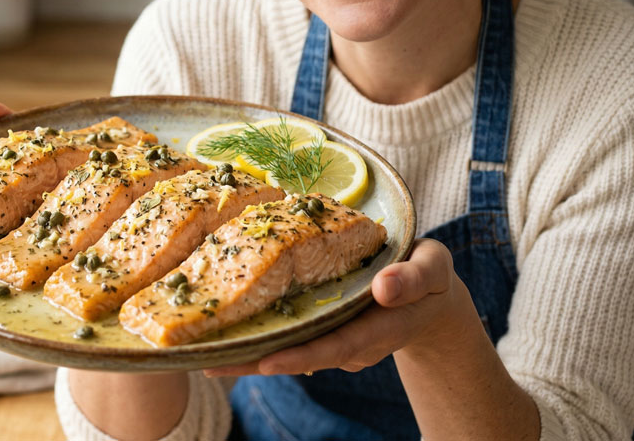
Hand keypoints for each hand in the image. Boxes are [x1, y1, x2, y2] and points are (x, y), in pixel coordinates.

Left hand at [204, 238, 474, 376]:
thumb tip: (384, 287)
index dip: (301, 356)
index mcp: (377, 327)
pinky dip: (255, 338)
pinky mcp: (320, 329)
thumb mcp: (433, 268)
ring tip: (200, 355)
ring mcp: (333, 338)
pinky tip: (220, 335)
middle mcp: (349, 341)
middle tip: (210, 364)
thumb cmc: (429, 274)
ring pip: (287, 351)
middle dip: (254, 363)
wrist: (427, 292)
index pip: (335, 346)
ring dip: (246, 356)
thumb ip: (414, 278)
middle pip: (299, 356)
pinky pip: (286, 337)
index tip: (267, 362)